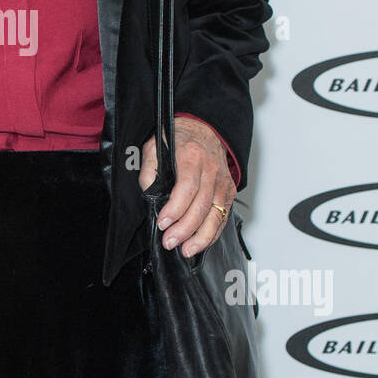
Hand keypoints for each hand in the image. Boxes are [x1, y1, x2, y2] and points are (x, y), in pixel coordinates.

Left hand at [138, 117, 234, 257]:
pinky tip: (199, 243)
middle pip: (202, 206)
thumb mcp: (154, 146)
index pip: (187, 187)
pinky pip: (223, 217)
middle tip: (170, 242)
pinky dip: (212, 234)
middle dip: (185, 229)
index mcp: (192, 156)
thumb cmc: (178, 138)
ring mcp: (223, 182)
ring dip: (201, 237)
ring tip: (186, 250)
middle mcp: (211, 170)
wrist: (203, 128)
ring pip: (216, 215)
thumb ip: (149, 171)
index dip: (175, 208)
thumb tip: (149, 195)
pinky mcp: (229, 191)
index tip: (163, 223)